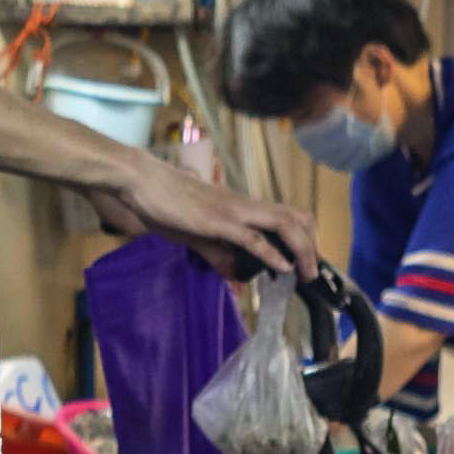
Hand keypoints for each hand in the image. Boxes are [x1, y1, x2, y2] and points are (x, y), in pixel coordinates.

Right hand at [102, 146, 312, 283]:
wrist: (141, 180)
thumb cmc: (164, 201)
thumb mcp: (194, 232)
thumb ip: (216, 252)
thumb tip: (232, 273)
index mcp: (242, 207)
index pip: (288, 215)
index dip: (306, 237)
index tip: (306, 261)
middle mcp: (246, 206)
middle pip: (298, 218)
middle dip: (312, 246)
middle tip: (312, 272)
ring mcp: (234, 212)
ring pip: (285, 224)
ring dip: (302, 250)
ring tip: (306, 273)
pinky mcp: (219, 221)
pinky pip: (253, 237)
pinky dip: (272, 253)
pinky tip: (281, 268)